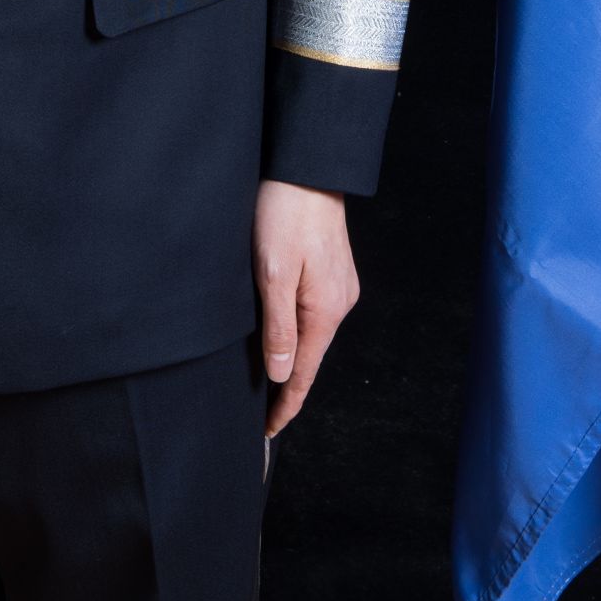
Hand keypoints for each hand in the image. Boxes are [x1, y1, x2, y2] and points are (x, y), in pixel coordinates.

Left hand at [252, 178, 357, 436]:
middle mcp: (340, 303)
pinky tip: (281, 330)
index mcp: (325, 310)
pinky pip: (314, 312)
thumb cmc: (285, 213)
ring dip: (291, 354)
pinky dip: (297, 329)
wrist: (307, 168)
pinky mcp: (334, 271)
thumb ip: (279, 327)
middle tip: (260, 411)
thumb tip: (283, 374)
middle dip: (287, 384)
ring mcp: (340, 286)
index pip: (304, 374)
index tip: (268, 432)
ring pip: (312, 333)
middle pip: (310, 356)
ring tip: (267, 377)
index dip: (285, 406)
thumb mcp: (273, 273)